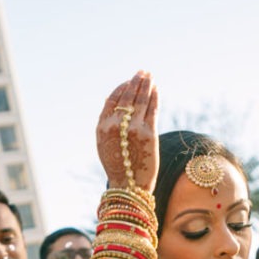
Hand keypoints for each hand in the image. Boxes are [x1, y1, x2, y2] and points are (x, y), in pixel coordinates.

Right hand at [96, 71, 158, 191]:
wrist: (128, 186)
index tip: (129, 81)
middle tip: (143, 72)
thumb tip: (111, 102)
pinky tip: (156, 90)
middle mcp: (116, 125)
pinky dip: (154, 97)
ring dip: (146, 85)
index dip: (122, 88)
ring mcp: (132, 128)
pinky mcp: (148, 133)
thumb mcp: (104, 144)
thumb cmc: (117, 166)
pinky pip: (152, 109)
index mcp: (102, 126)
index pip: (112, 99)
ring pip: (141, 100)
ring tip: (150, 76)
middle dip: (136, 82)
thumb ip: (107, 124)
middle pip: (128, 96)